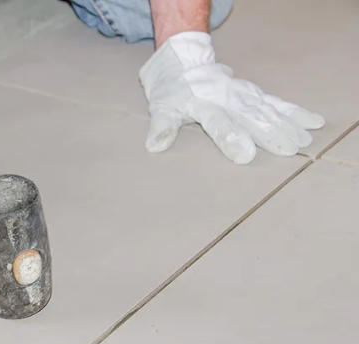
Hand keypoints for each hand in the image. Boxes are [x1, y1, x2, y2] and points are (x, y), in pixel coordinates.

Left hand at [139, 32, 323, 163]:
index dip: (230, 137)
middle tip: (289, 149)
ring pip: (267, 109)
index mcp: (202, 104)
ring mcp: (242, 95)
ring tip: (304, 141)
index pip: (218, 122)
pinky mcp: (252, 94)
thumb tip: (155, 145)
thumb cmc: (172, 92)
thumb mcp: (161, 108)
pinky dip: (294, 111)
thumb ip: (161, 126)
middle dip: (270, 132)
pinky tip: (312, 122)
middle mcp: (226, 98)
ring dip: (286, 124)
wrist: (183, 64)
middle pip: (250, 116)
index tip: (245, 155)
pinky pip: (276, 102)